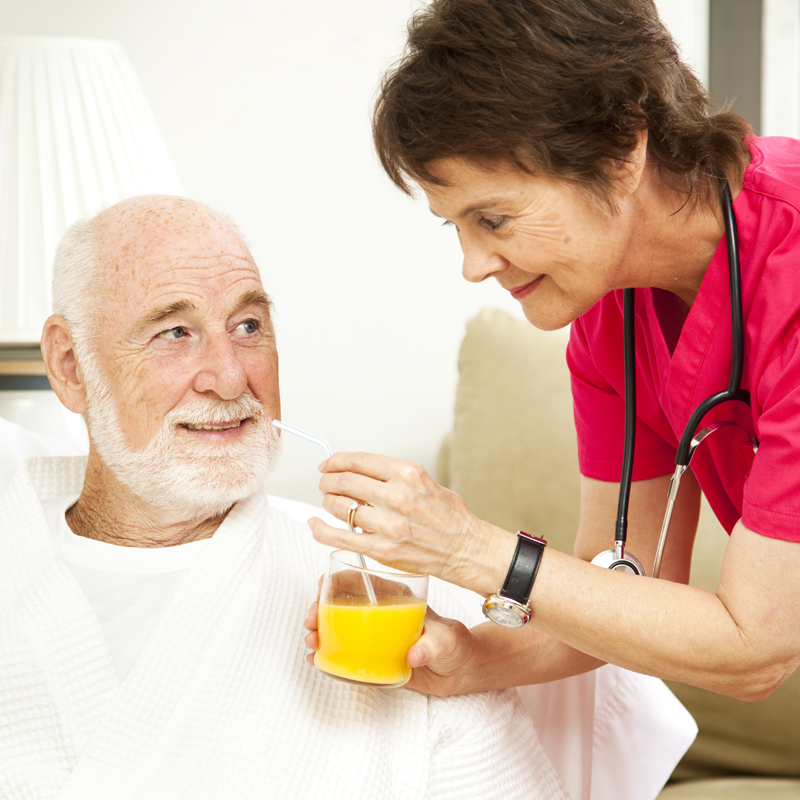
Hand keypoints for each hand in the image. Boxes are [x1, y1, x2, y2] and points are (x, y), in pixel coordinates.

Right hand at [303, 598, 478, 696]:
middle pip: (342, 603)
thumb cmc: (456, 644)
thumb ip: (432, 645)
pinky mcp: (372, 655)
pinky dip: (326, 654)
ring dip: (318, 630)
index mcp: (396, 597)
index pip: (362, 580)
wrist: (461, 669)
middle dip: (320, 609)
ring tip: (310, 642)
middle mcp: (381, 612)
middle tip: (311, 622)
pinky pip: (343, 651)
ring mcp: (374, 634)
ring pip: (338, 627)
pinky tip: (315, 659)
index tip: (321, 589)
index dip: (337, 581)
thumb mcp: (447, 640)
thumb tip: (415, 653)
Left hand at [308, 451, 514, 593]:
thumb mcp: (426, 482)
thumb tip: (362, 473)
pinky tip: (315, 524)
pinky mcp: (381, 549)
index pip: (359, 460)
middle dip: (328, 480)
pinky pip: (340, 538)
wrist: (466, 549)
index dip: (337, 460)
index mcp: (407, 474)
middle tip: (324, 483)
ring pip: (340, 507)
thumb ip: (394, 477)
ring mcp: (387, 524)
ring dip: (327, 502)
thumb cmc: (450, 517)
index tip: (329, 464)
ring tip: (328, 502)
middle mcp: (396, 496)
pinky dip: (321, 530)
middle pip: (345, 481)